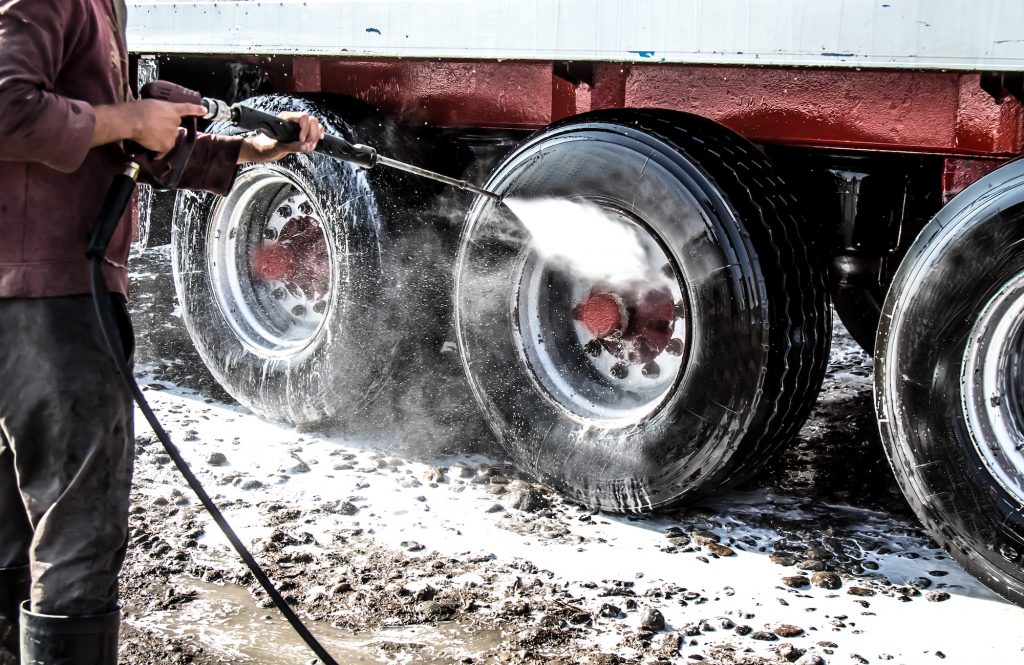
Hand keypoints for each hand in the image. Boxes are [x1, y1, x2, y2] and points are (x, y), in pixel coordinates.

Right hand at [91, 99, 206, 152]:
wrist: (133, 121)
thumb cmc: (137, 109)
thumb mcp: (151, 104)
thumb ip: (159, 110)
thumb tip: (157, 116)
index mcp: (171, 109)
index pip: (187, 108)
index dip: (196, 110)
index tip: (204, 111)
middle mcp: (175, 121)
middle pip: (174, 126)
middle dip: (166, 127)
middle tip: (153, 127)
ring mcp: (173, 134)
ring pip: (169, 138)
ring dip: (162, 138)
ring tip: (149, 136)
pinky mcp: (167, 145)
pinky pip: (163, 151)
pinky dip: (158, 152)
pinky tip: (152, 152)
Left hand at [238, 112, 324, 163]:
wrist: (259, 150)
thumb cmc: (263, 146)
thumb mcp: (277, 148)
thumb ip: (292, 147)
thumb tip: (306, 146)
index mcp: (286, 119)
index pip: (304, 117)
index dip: (306, 129)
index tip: (301, 140)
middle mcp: (293, 121)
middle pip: (312, 121)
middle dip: (313, 134)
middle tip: (308, 145)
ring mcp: (297, 127)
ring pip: (315, 126)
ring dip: (315, 137)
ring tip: (309, 147)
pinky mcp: (300, 135)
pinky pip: (313, 132)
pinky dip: (316, 137)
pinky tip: (314, 143)